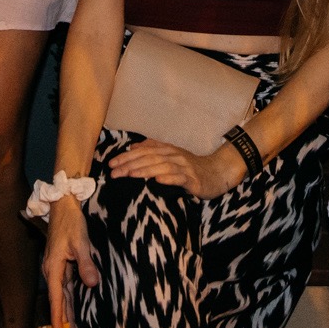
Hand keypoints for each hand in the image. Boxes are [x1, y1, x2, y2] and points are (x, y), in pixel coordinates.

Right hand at [41, 197, 98, 327]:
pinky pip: (65, 291)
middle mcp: (53, 273)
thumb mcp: (81, 242)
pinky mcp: (63, 267)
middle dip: (62, 326)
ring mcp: (57, 271)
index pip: (57, 299)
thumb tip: (92, 284)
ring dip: (65, 318)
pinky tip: (71, 315)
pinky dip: (68, 304)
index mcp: (54, 269)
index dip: (59, 319)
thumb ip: (86, 263)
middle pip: (58, 303)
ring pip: (62, 299)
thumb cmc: (71, 223)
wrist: (63, 206)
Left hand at [107, 138, 244, 198]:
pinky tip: (157, 180)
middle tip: (114, 172)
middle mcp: (174, 156)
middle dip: (130, 164)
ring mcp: (184, 167)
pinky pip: (180, 178)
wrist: (217, 173)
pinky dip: (168, 178)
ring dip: (144, 170)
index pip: (143, 151)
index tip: (111, 164)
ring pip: (161, 166)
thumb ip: (153, 150)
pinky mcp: (193, 179)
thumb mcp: (171, 156)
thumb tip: (132, 147)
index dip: (126, 156)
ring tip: (130, 174)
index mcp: (167, 150)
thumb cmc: (191, 167)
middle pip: (149, 158)